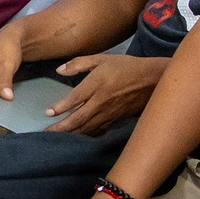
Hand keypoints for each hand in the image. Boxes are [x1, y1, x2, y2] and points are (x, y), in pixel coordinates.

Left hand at [45, 54, 164, 135]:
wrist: (153, 80)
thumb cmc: (126, 67)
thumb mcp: (101, 58)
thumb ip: (78, 63)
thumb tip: (59, 70)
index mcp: (96, 84)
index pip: (75, 99)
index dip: (60, 108)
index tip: (48, 113)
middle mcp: (102, 101)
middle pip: (78, 119)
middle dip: (61, 128)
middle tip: (46, 134)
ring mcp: (110, 113)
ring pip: (88, 128)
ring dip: (72, 135)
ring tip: (58, 139)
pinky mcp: (117, 120)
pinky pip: (99, 130)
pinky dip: (87, 136)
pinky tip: (79, 138)